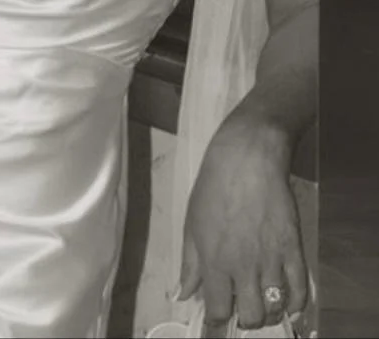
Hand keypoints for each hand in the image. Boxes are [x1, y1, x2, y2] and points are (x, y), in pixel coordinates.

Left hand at [180, 117, 307, 333]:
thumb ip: (190, 264)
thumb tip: (183, 292)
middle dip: (243, 320)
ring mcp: (273, 260)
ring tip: (259, 304)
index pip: (217, 309)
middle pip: (250, 316)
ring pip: (275, 307)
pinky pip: (301, 290)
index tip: (214, 322)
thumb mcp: (191, 224)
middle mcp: (245, 266)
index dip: (215, 321)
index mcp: (215, 261)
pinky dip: (295, 303)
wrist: (247, 161)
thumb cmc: (213, 188)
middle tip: (238, 309)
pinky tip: (286, 301)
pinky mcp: (294, 250)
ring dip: (267, 313)